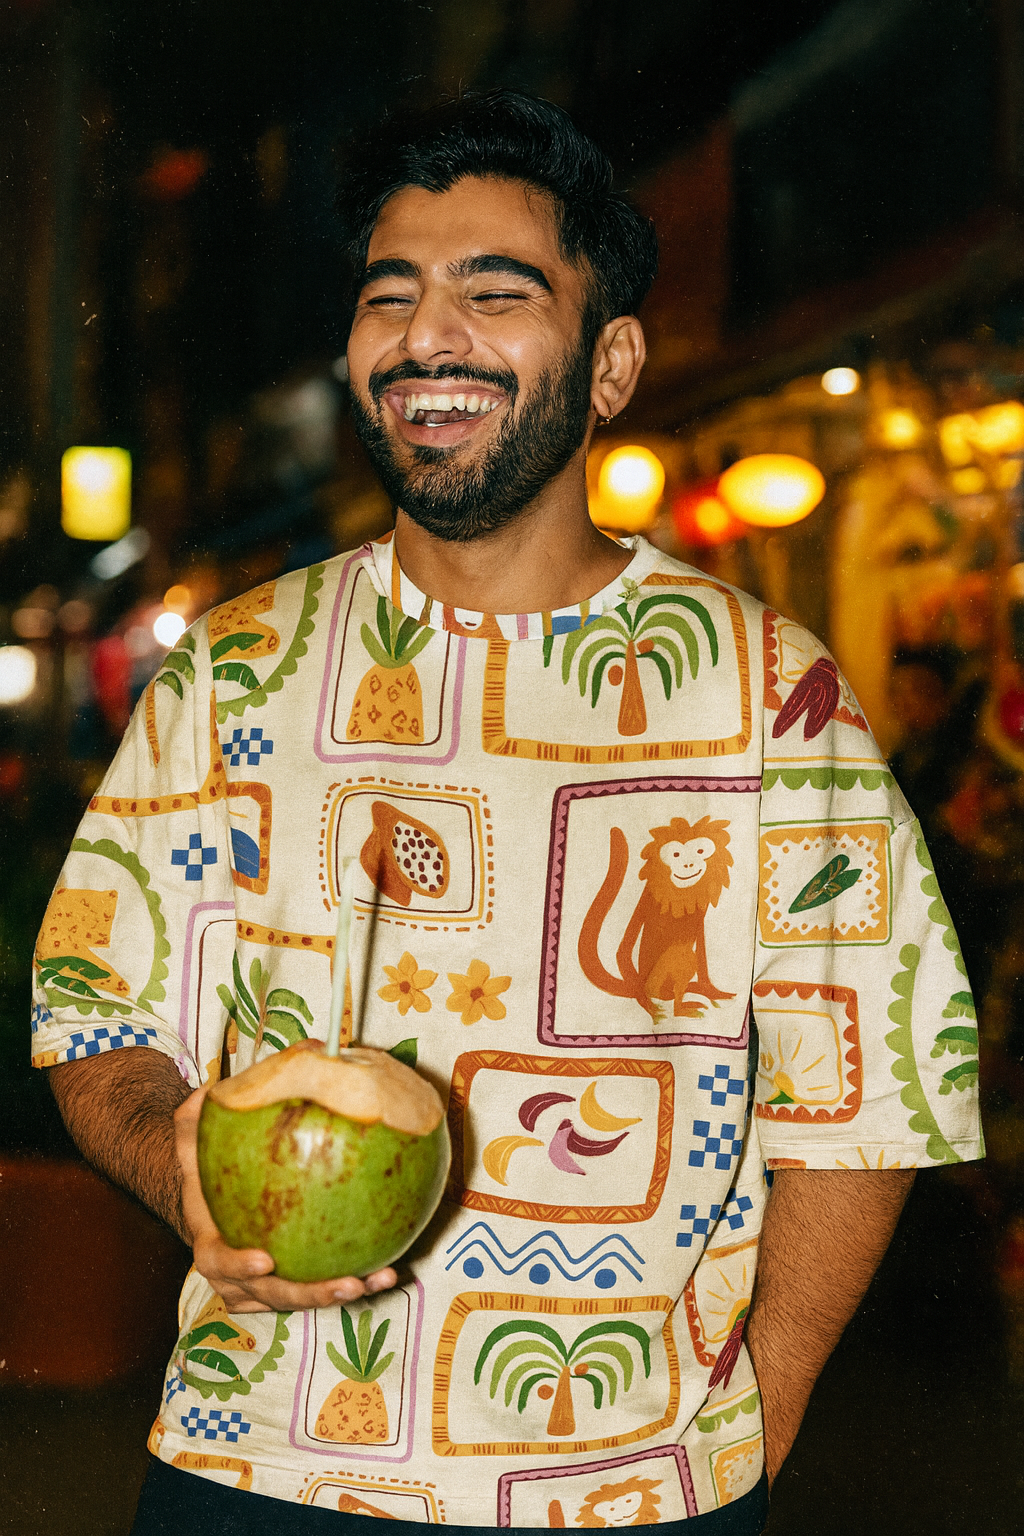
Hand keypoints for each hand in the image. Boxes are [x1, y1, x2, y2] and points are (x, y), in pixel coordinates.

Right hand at [174, 1086, 397, 1312]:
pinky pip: (319, 1289)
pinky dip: (353, 1284)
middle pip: (271, 1295)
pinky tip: (388, 1270)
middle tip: (347, 1283)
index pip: (219, 1262)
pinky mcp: (290, 1285)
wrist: (209, 1200)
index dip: (239, 1266)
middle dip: (309, 1295)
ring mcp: (263, 1288)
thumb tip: (236, 1075)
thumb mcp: (195, 1134)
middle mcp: (236, 1275)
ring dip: (339, 1295)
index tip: (266, 1258)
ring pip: (300, 1300)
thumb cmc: (204, 1165)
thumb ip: (208, 1109)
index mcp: (211, 1243)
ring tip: (378, 1279)